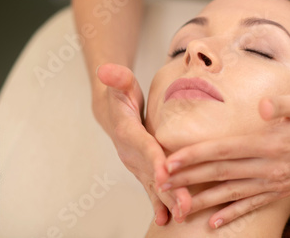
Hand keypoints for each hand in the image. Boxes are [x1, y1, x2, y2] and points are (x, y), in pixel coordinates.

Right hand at [94, 63, 191, 224]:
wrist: (110, 112)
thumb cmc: (120, 95)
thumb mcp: (120, 83)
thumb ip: (117, 77)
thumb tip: (107, 69)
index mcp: (127, 131)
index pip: (143, 146)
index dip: (153, 159)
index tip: (165, 173)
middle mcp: (130, 152)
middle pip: (151, 172)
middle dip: (167, 191)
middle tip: (182, 208)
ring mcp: (136, 164)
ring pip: (153, 184)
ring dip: (167, 201)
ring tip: (181, 217)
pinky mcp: (142, 169)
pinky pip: (151, 188)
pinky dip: (159, 203)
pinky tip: (167, 220)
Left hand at [161, 92, 289, 227]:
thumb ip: (283, 105)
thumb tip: (262, 107)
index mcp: (270, 144)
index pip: (223, 151)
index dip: (195, 156)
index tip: (170, 161)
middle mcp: (269, 167)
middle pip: (220, 174)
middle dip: (188, 179)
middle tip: (161, 183)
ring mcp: (275, 182)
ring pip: (232, 193)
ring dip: (203, 199)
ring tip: (179, 205)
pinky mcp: (282, 190)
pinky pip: (252, 205)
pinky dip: (233, 214)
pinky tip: (216, 222)